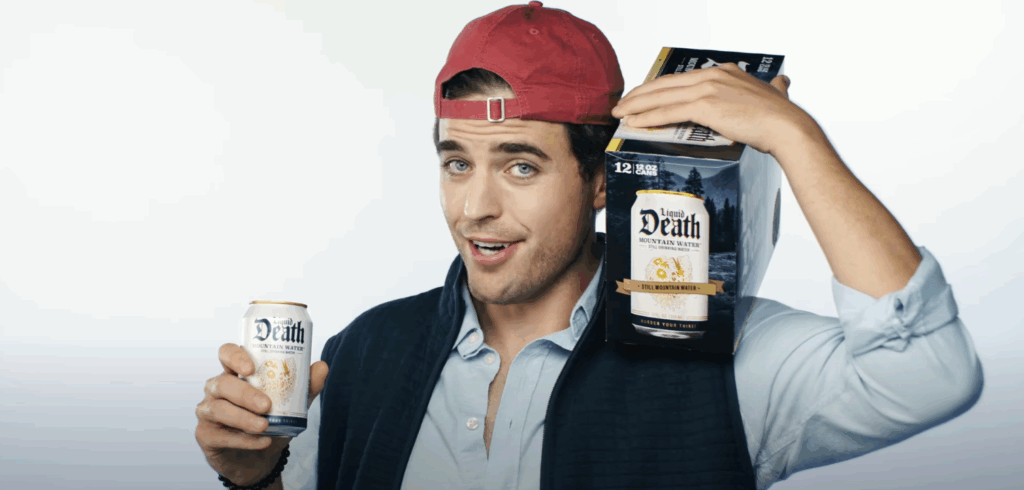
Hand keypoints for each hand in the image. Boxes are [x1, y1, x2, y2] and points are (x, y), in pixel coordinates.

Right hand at [195, 343, 328, 485]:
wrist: (262, 459)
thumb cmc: (272, 423)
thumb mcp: (292, 405)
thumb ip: (305, 387)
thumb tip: (322, 366)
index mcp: (236, 374)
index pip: (227, 353)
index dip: (235, 356)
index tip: (251, 368)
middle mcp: (217, 389)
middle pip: (222, 383)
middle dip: (245, 394)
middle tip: (267, 405)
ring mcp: (208, 411)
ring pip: (218, 409)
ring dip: (243, 418)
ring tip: (265, 426)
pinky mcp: (206, 435)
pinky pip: (220, 435)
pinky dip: (243, 439)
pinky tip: (262, 441)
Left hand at [611, 63, 816, 156]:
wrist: (788, 127)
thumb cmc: (781, 118)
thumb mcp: (775, 94)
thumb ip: (774, 88)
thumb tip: (782, 83)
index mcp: (724, 72)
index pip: (681, 79)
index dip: (658, 88)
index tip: (643, 96)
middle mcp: (713, 76)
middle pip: (666, 84)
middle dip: (640, 95)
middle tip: (623, 104)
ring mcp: (708, 89)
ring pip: (662, 97)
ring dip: (637, 106)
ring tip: (621, 114)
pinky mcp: (706, 106)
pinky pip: (669, 112)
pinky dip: (649, 117)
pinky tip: (635, 123)